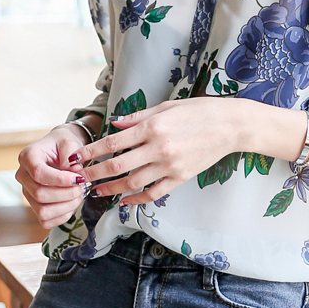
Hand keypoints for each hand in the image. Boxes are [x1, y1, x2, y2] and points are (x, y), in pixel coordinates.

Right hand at [16, 125, 92, 228]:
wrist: (59, 149)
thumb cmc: (63, 143)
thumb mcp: (69, 141)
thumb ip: (71, 155)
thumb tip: (74, 173)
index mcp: (28, 156)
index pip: (39, 173)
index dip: (60, 180)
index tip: (79, 178)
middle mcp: (23, 175)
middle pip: (40, 194)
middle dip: (66, 194)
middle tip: (83, 186)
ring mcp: (27, 192)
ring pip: (42, 211)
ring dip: (66, 206)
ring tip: (80, 194)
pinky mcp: (34, 205)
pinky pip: (45, 220)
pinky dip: (62, 215)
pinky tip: (73, 203)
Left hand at [67, 97, 244, 206]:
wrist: (230, 125)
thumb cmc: (198, 111)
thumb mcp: (166, 106)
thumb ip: (138, 117)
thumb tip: (115, 124)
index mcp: (153, 127)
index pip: (114, 142)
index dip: (92, 151)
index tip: (78, 157)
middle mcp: (158, 148)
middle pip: (118, 165)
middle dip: (96, 173)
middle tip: (81, 178)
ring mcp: (170, 165)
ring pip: (133, 183)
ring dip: (112, 189)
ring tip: (99, 191)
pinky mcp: (181, 177)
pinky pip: (154, 192)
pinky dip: (137, 199)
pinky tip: (126, 201)